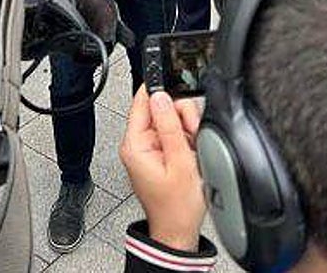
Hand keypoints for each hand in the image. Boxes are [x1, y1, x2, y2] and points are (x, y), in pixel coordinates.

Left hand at [120, 87, 205, 252]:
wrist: (180, 231)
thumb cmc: (177, 208)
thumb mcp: (180, 163)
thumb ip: (170, 126)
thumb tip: (161, 96)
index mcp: (135, 145)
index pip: (141, 102)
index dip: (161, 94)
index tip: (178, 94)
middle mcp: (138, 144)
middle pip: (160, 109)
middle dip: (180, 118)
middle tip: (190, 137)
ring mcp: (150, 149)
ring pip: (170, 120)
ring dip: (186, 130)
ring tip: (192, 151)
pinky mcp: (160, 153)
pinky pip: (174, 134)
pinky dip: (186, 140)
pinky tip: (191, 155)